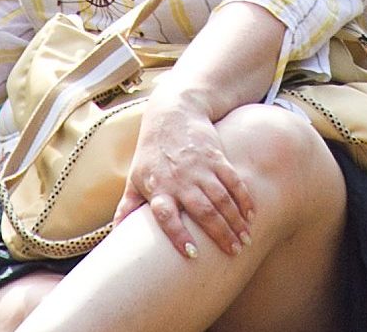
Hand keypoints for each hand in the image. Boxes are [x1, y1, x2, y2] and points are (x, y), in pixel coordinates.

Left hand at [114, 88, 255, 259]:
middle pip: (202, 210)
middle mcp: (180, 180)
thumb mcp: (135, 176)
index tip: (192, 254)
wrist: (172, 112)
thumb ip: (128, 206)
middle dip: (220, 233)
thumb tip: (115, 233)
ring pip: (221, 198)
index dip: (178, 235)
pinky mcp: (216, 156)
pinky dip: (243, 198)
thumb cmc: (151, 150)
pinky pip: (233, 180)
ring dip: (235, 220)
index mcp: (158, 188)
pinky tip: (251, 214)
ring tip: (245, 240)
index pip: (167, 216)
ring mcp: (200, 168)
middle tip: (233, 252)